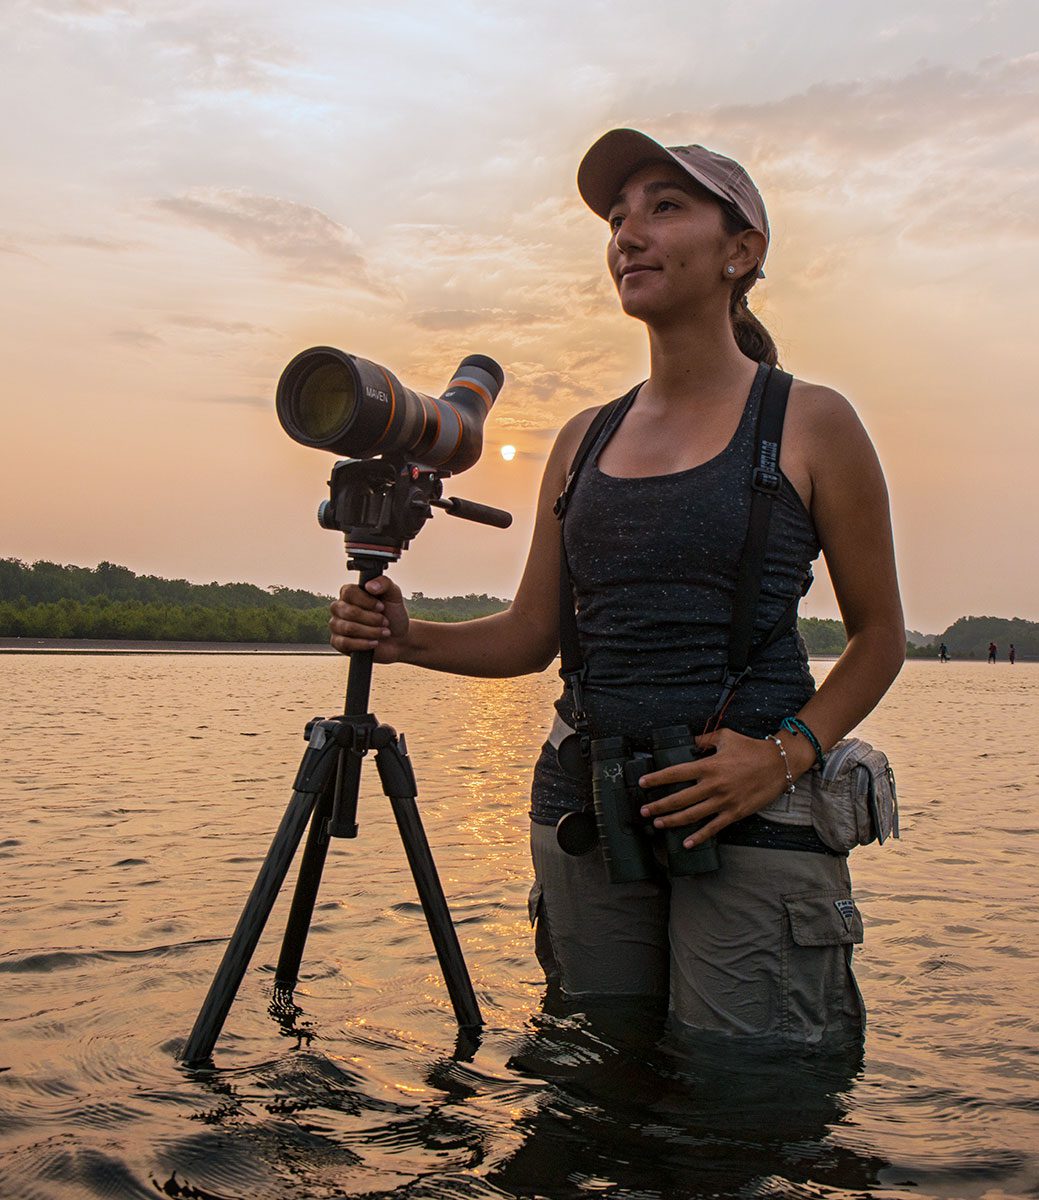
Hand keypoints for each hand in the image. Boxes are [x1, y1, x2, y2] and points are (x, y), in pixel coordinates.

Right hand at [329, 576, 409, 661]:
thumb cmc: (393, 615)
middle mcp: (339, 608)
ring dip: (371, 631)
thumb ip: (385, 583)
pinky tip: (375, 642)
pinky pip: (345, 643)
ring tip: (384, 632)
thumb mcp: (394, 595)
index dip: (366, 601)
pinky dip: (363, 643)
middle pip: (349, 612)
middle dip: (372, 619)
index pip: (348, 592)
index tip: (381, 607)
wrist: (398, 638)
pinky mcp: (338, 642)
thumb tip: (369, 585)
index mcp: (349, 593)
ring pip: (348, 628)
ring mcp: (337, 625)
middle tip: (385, 622)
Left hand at [637, 728, 790, 848]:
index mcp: (708, 766)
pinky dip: (699, 837)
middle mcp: (713, 785)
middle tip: (643, 810)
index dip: (656, 779)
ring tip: (658, 823)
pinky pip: (713, 828)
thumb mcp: (725, 736)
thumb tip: (690, 740)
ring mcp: (724, 801)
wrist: (779, 763)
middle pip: (679, 798)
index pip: (675, 773)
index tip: (642, 783)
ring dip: (672, 821)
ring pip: (692, 815)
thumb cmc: (751, 748)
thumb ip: (704, 739)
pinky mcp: (735, 813)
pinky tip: (686, 843)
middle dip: (658, 806)